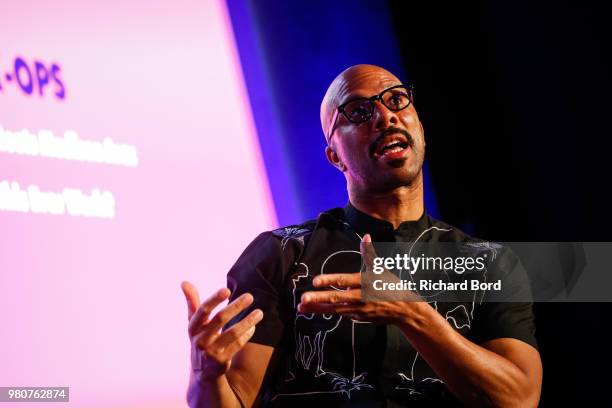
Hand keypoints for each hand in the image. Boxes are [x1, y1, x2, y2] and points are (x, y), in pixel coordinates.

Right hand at [181, 282, 262, 381]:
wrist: (202, 371)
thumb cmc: (200, 338)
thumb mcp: (194, 322)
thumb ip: (191, 302)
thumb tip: (184, 282)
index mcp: (193, 327)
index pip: (203, 310)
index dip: (214, 300)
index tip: (227, 290)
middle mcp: (200, 339)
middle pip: (220, 319)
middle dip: (236, 306)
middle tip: (250, 296)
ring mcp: (211, 351)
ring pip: (233, 333)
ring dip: (248, 321)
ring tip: (259, 312)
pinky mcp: (221, 361)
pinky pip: (238, 344)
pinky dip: (247, 334)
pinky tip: (253, 327)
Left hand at [297, 234, 426, 325]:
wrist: (405, 311)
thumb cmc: (392, 287)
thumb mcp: (381, 269)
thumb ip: (369, 253)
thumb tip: (366, 236)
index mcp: (365, 283)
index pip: (344, 280)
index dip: (329, 280)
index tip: (315, 281)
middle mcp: (360, 297)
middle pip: (336, 298)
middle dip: (318, 299)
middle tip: (302, 299)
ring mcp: (358, 310)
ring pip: (334, 309)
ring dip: (317, 309)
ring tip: (300, 308)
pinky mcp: (358, 318)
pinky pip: (341, 314)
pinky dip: (328, 312)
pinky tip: (314, 311)